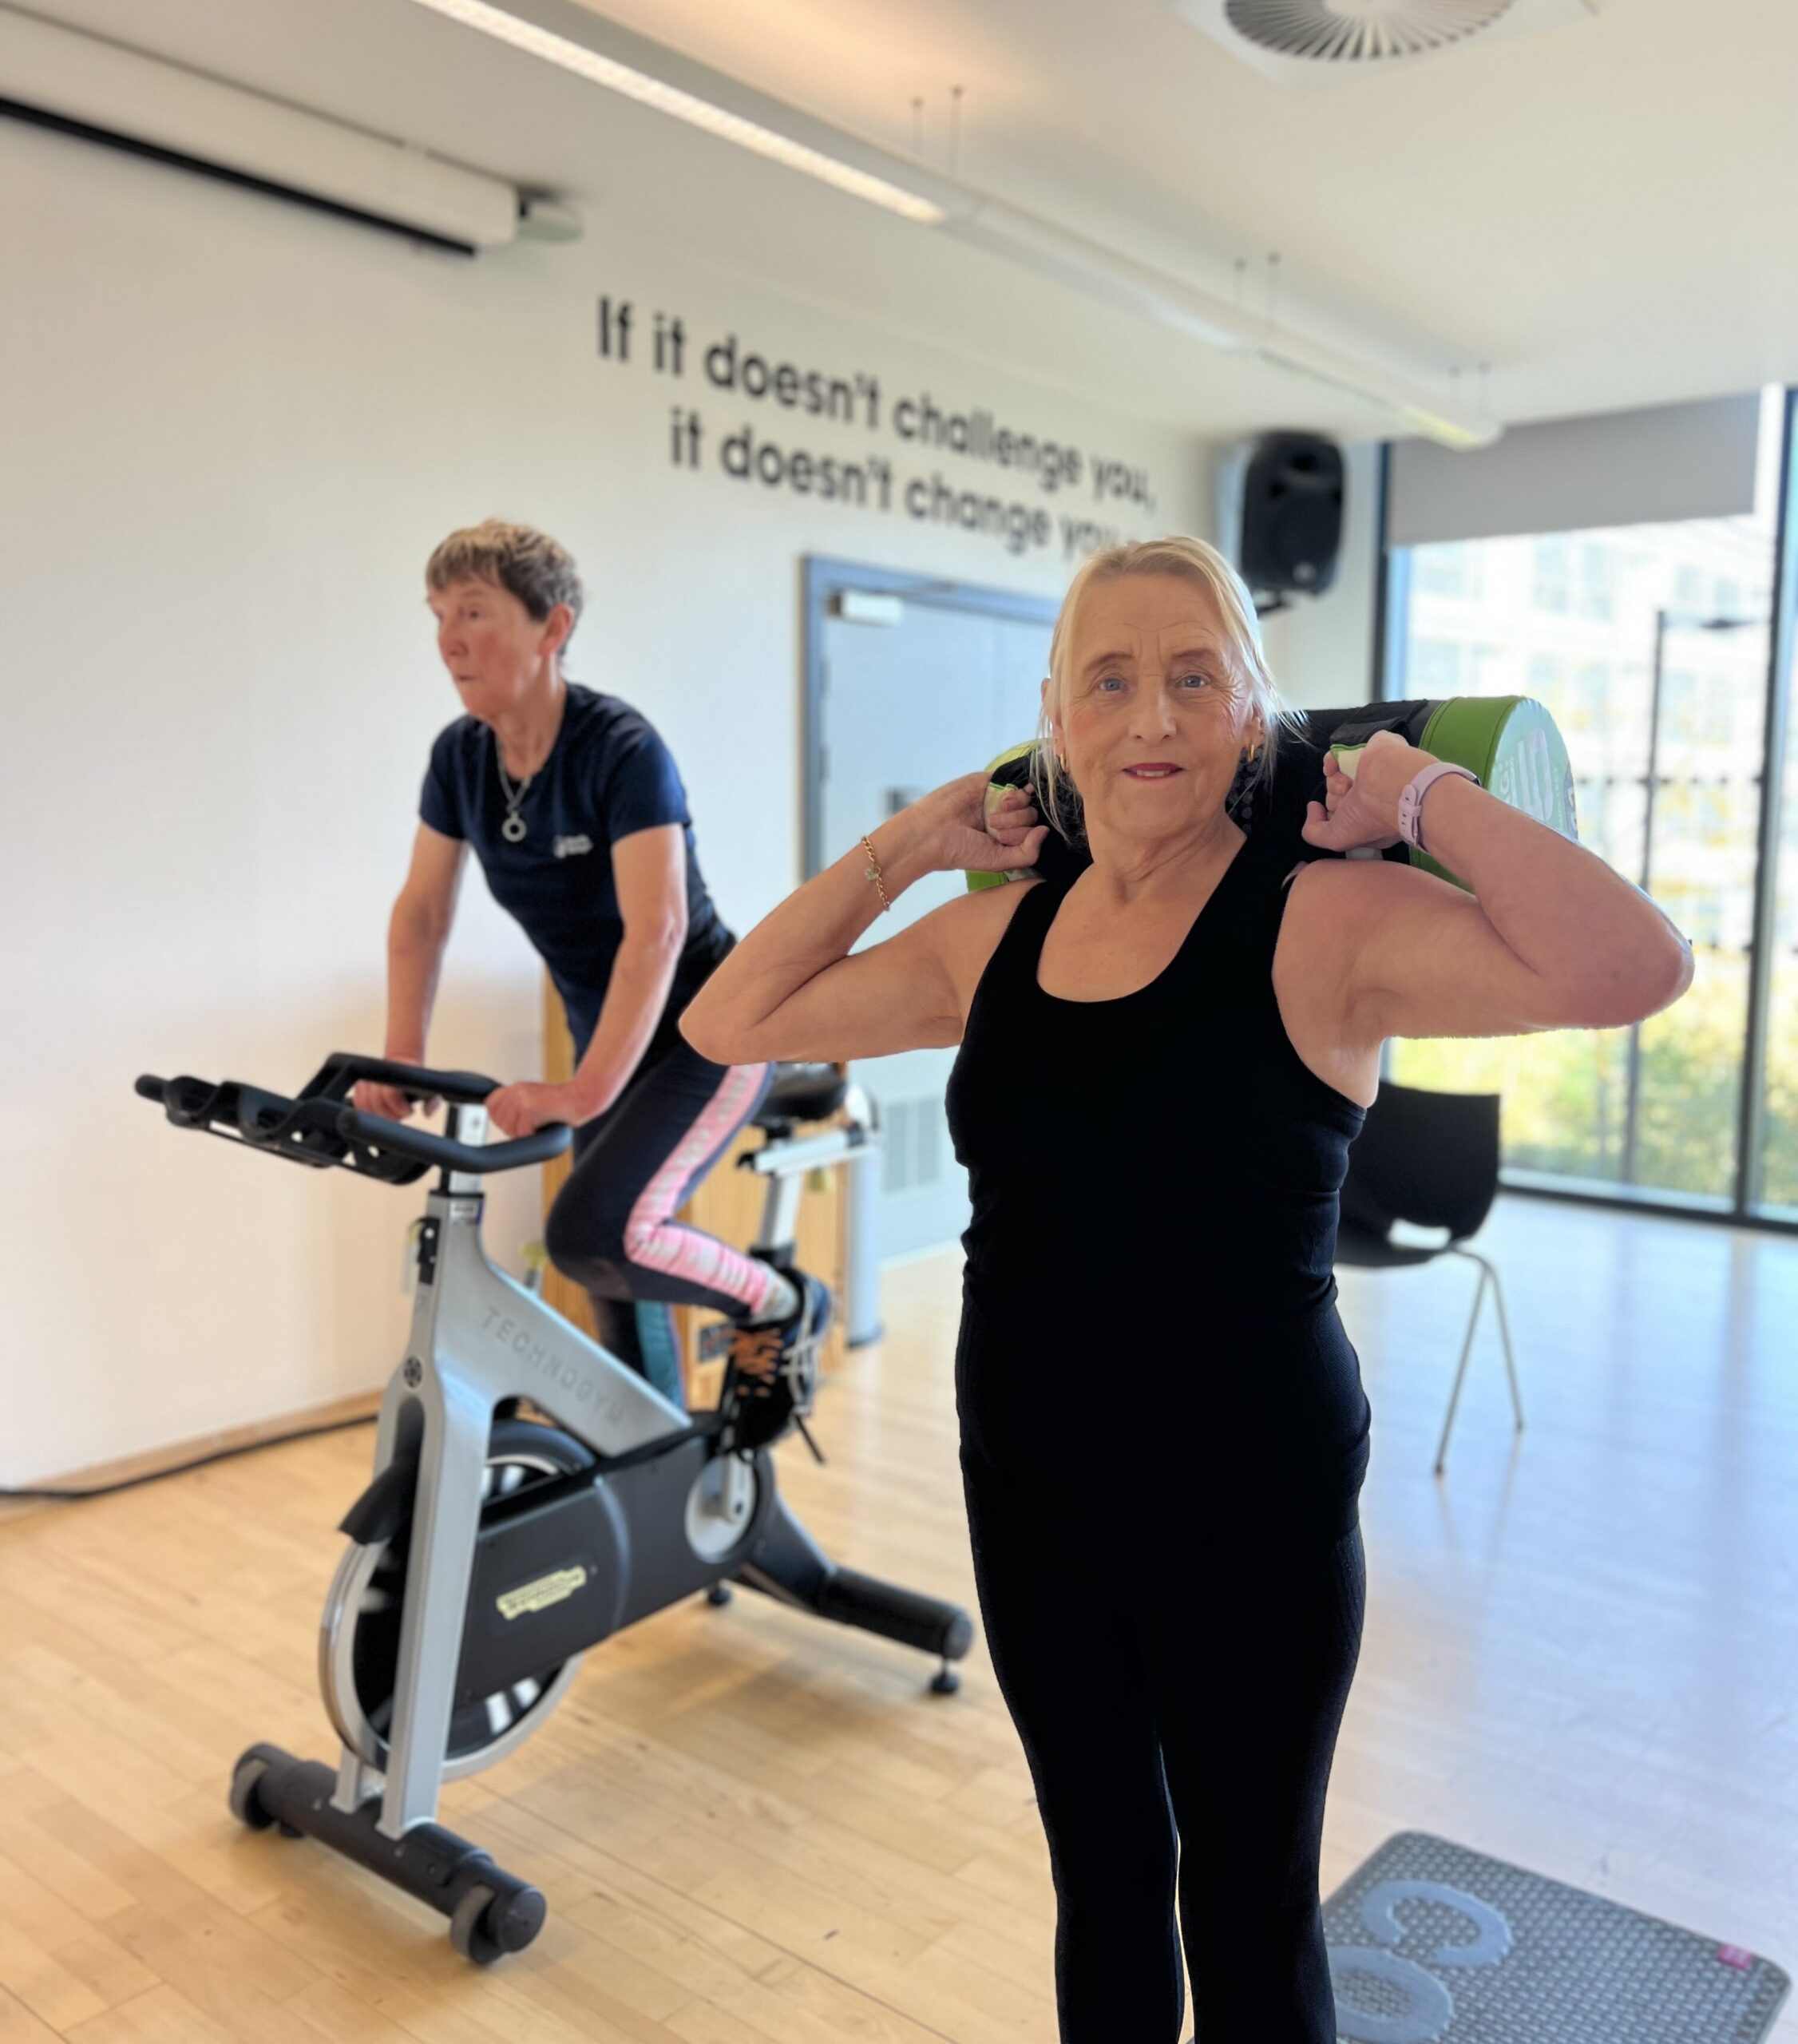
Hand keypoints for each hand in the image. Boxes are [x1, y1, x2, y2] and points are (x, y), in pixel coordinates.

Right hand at [352, 1077, 434, 1120]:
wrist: (402, 1065)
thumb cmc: (415, 1081)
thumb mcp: (430, 1089)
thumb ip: (433, 1102)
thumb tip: (426, 1114)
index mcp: (396, 1076)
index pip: (390, 1094)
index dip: (399, 1108)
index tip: (409, 1110)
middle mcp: (378, 1076)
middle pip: (378, 1104)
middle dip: (392, 1114)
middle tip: (402, 1113)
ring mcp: (367, 1080)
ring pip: (366, 1105)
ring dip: (379, 1114)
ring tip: (392, 1112)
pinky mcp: (359, 1086)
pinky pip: (358, 1103)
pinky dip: (368, 1110)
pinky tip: (379, 1111)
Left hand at [486, 1079, 584, 1137]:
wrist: (582, 1098)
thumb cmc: (563, 1103)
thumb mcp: (535, 1098)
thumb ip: (518, 1105)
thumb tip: (501, 1120)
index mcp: (516, 1087)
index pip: (490, 1104)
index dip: (499, 1117)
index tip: (513, 1122)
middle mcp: (516, 1091)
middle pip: (498, 1120)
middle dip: (511, 1129)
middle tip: (529, 1127)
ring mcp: (522, 1100)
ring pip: (509, 1129)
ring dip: (523, 1134)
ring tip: (538, 1127)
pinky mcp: (530, 1109)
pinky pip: (522, 1133)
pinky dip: (533, 1136)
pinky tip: (543, 1128)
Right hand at [895, 771, 1049, 876]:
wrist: (933, 833)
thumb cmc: (962, 851)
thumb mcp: (1000, 861)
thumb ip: (1028, 852)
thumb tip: (1045, 831)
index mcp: (1005, 837)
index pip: (1031, 832)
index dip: (1024, 835)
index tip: (1003, 840)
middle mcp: (1004, 818)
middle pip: (1031, 815)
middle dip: (1017, 823)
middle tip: (994, 828)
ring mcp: (997, 798)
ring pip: (1027, 799)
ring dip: (1015, 809)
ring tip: (992, 817)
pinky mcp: (989, 782)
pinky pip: (1015, 782)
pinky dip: (1013, 794)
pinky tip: (999, 802)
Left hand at [1301, 730, 1425, 853]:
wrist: (1392, 784)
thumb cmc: (1369, 817)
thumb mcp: (1338, 839)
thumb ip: (1314, 832)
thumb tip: (1313, 806)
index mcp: (1372, 820)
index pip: (1343, 817)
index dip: (1334, 817)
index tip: (1340, 817)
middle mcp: (1373, 800)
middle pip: (1338, 797)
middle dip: (1337, 798)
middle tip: (1350, 799)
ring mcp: (1373, 776)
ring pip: (1337, 778)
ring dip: (1336, 782)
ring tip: (1350, 784)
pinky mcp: (1370, 753)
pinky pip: (1340, 756)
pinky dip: (1330, 761)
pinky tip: (1332, 766)